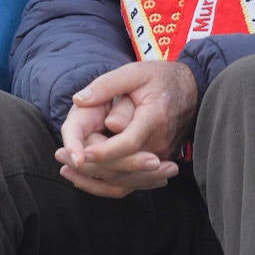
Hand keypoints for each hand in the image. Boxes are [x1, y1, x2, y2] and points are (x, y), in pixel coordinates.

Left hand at [54, 61, 198, 197]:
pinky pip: (134, 181)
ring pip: (129, 179)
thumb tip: (80, 100)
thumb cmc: (159, 77)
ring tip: (68, 172)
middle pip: (126, 167)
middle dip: (93, 169)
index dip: (105, 151)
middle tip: (62, 162)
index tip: (82, 154)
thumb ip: (107, 85)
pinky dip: (109, 183)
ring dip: (97, 180)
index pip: (129, 143)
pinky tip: (86, 178)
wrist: (191, 88)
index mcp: (155, 117)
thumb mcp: (134, 72)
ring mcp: (162, 155)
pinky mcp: (159, 162)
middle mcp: (161, 142)